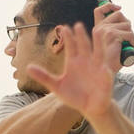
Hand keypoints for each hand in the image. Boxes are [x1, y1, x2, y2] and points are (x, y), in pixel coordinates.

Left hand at [27, 5, 133, 119]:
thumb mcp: (56, 87)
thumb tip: (27, 67)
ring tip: (98, 32)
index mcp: (74, 62)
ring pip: (98, 52)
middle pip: (84, 45)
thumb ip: (44, 77)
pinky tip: (104, 68)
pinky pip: (106, 73)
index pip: (71, 46)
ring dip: (98, 43)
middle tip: (77, 25)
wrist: (90, 108)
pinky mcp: (105, 79)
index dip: (68, 37)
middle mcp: (86, 62)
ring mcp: (97, 68)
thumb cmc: (74, 96)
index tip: (63, 28)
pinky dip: (106, 70)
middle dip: (81, 36)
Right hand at [93, 2, 133, 71]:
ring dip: (131, 36)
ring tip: (128, 47)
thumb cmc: (109, 63)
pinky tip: (130, 50)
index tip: (119, 7)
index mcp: (97, 29)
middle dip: (127, 25)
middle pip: (119, 15)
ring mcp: (105, 30)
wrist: (104, 76)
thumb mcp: (109, 46)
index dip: (110, 6)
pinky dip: (133, 43)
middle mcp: (99, 28)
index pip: (100, 10)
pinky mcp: (112, 34)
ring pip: (127, 25)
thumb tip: (124, 22)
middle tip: (127, 39)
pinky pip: (130, 34)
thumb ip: (113, 34)